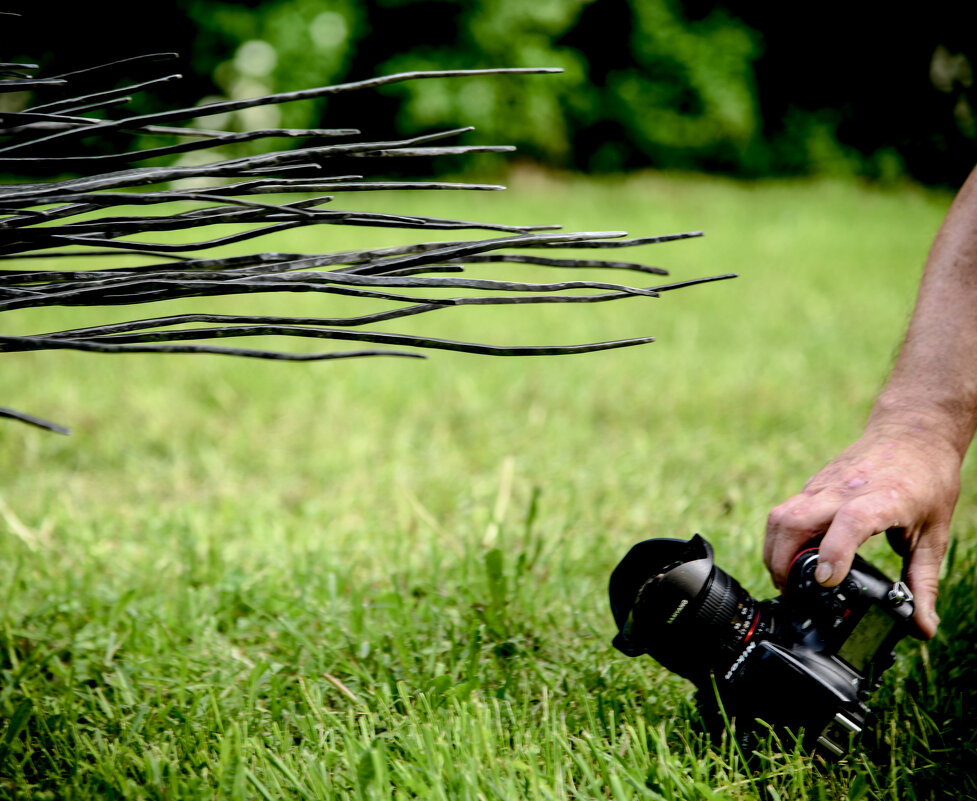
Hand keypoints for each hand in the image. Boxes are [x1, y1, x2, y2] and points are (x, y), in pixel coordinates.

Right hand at [764, 420, 961, 638]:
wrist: (911, 431)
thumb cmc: (926, 479)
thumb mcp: (933, 534)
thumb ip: (924, 582)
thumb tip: (922, 626)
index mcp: (883, 499)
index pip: (849, 522)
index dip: (833, 552)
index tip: (825, 581)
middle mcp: (845, 490)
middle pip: (794, 521)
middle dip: (783, 563)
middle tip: (792, 594)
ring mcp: (823, 485)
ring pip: (780, 516)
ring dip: (773, 551)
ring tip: (785, 580)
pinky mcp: (812, 485)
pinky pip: (784, 511)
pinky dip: (779, 538)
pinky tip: (791, 557)